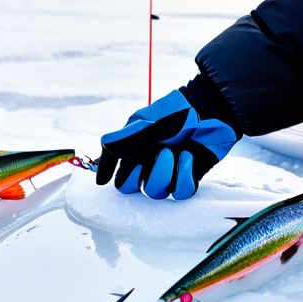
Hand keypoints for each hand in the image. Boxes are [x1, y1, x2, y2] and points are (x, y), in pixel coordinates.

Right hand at [96, 79, 240, 199]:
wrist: (202, 108)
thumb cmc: (169, 113)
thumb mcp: (136, 125)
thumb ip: (114, 148)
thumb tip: (100, 181)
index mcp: (134, 157)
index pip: (121, 182)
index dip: (124, 176)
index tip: (133, 160)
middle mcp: (150, 168)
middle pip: (136, 190)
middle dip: (141, 174)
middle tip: (154, 152)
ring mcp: (169, 174)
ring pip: (157, 193)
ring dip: (162, 172)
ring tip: (172, 151)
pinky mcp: (189, 178)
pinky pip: (181, 193)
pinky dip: (183, 176)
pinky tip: (187, 156)